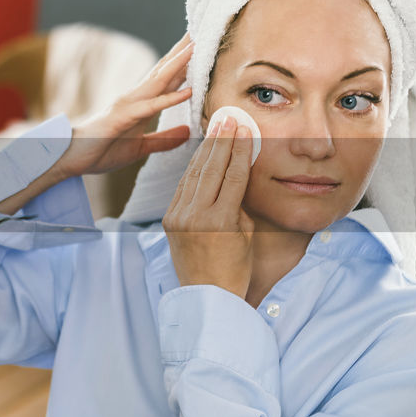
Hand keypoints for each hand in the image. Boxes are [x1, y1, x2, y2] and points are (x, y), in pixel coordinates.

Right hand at [51, 34, 194, 180]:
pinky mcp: (123, 118)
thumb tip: (187, 132)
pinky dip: (170, 99)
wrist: (70, 158)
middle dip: (183, 51)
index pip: (166, 79)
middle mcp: (135, 98)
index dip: (184, 62)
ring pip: (159, 81)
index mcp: (140, 104)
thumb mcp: (140, 148)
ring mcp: (128, 105)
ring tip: (198, 47)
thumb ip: (163, 139)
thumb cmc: (100, 151)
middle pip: (164, 70)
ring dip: (179, 64)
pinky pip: (151, 108)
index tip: (201, 45)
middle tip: (202, 29)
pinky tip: (188, 92)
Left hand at [162, 115, 255, 299]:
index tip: (245, 129)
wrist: (207, 297)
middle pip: (212, 169)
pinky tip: (201, 154)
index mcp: (221, 220)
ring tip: (216, 129)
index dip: (241, 149)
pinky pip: (182, 188)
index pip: (234, 175)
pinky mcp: (169, 221)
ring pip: (195, 175)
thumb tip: (235, 177)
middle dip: (222, 141)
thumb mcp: (246, 235)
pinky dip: (193, 169)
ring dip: (206, 150)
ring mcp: (180, 217)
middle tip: (230, 119)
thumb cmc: (235, 270)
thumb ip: (239, 204)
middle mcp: (197, 215)